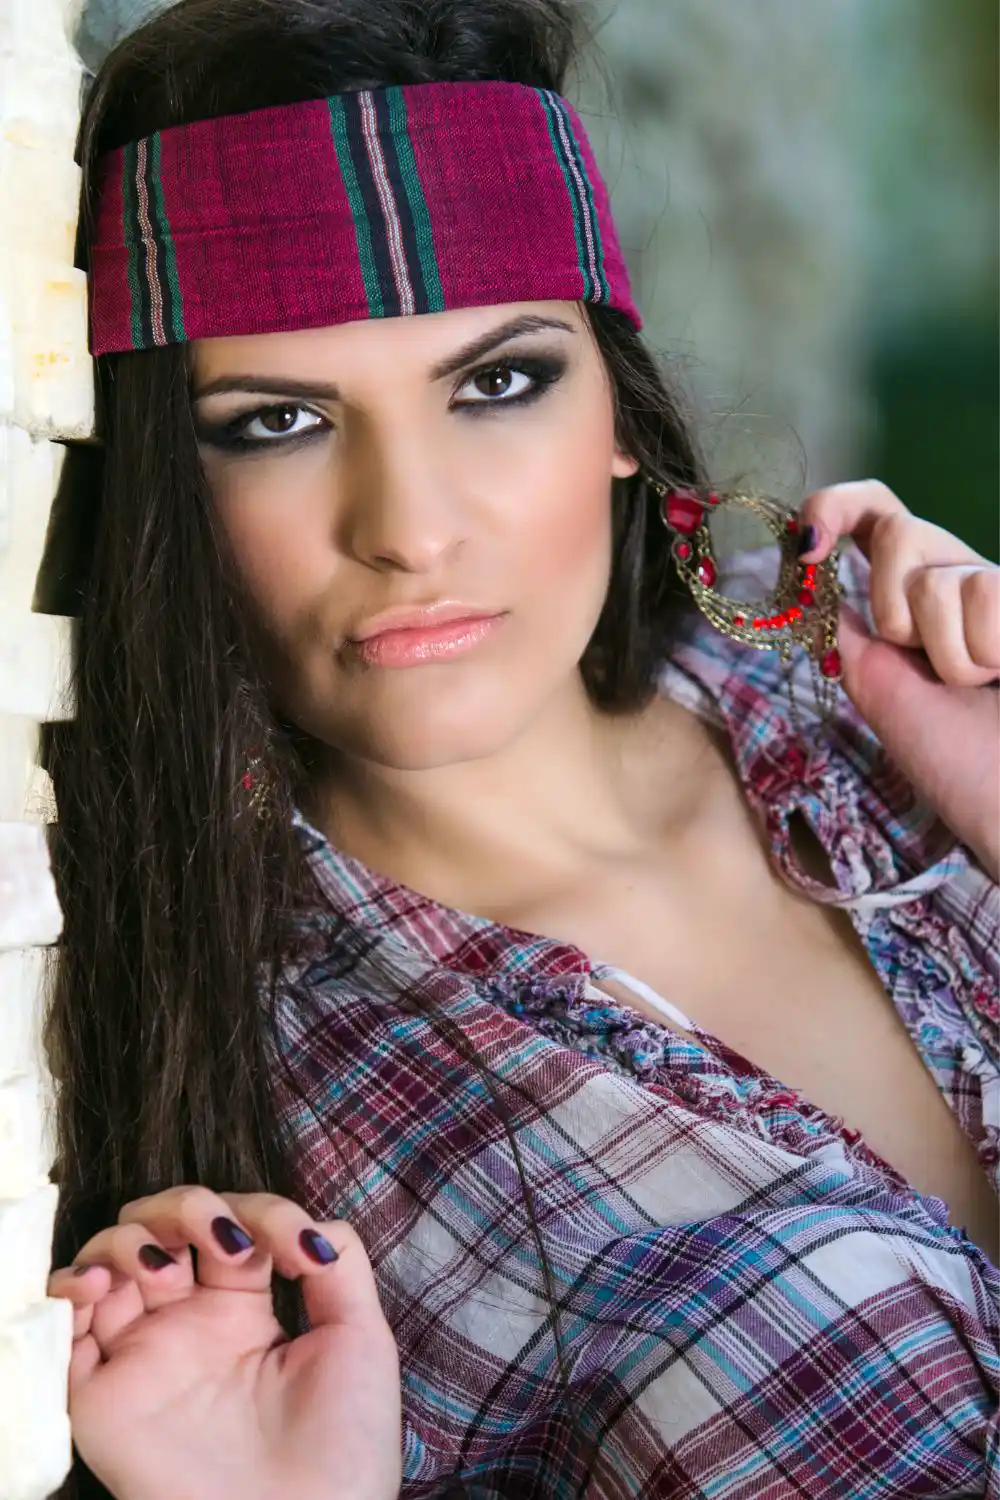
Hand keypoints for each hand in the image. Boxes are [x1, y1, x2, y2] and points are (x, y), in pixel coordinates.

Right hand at [47, 1186, 400, 1499]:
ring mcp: (143, 1357)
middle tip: (218, 1241)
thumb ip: (338, 1260)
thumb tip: (306, 1222)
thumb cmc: (344, 1443)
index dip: (259, 1211)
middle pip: (158, 1226)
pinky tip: (102, 1289)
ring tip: (161, 1268)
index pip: (231, 1221)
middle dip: (182, 1206)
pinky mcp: (102, 1399)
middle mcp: (188, 1325)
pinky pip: (60, 1331)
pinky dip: (68, 1291)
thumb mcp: (360, 1337)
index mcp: (247, 1309)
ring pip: (105, 1260)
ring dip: (127, 1238)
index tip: (295, 1252)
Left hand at [800, 480, 999, 879]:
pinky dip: (979, 652)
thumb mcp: (877, 685)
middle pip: (897, 530)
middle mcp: (956, 576)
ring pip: (935, 577)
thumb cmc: (950, 756)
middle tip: (927, 665)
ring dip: (943, 650)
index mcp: (912, 593)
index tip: (808, 546)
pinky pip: (981, 593)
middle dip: (894, 608)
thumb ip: (847, 628)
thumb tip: (808, 580)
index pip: (874, 513)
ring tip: (975, 684)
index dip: (835, 507)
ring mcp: (995, 586)